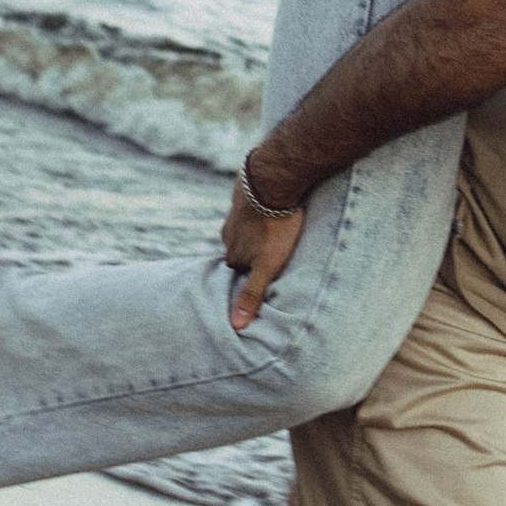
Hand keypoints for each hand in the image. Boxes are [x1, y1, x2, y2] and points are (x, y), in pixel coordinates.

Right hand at [220, 177, 306, 330]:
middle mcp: (228, 233)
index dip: (252, 274)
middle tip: (273, 252)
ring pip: (246, 227)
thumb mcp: (267, 265)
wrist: (272, 180)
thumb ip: (253, 293)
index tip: (264, 274)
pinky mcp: (245, 192)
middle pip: (241, 249)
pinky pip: (252, 205)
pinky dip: (261, 210)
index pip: (239, 271)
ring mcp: (235, 212)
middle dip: (254, 253)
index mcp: (232, 252)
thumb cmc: (275, 227)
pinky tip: (274, 207)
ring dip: (258, 230)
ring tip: (276, 231)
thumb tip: (235, 326)